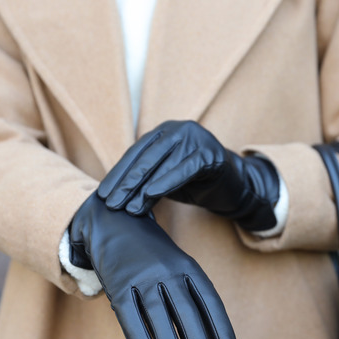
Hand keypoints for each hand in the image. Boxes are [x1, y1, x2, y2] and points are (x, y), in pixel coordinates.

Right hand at [69, 193, 238, 338]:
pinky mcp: (118, 284)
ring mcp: (143, 277)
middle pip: (188, 314)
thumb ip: (189, 299)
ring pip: (160, 317)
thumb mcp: (177, 269)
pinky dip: (140, 336)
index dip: (221, 330)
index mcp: (188, 268)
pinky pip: (130, 314)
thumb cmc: (152, 256)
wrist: (116, 220)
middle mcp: (168, 272)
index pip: (210, 302)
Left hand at [97, 120, 279, 231]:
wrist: (235, 189)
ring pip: (163, 163)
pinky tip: (151, 195)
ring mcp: (197, 138)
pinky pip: (184, 168)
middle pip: (146, 157)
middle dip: (126, 182)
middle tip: (111, 204)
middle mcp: (180, 129)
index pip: (136, 153)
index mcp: (165, 132)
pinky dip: (166, 182)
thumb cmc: (196, 184)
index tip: (103, 195)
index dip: (118, 174)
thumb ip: (144, 178)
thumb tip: (111, 194)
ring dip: (143, 188)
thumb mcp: (165, 178)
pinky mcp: (211, 153)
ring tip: (129, 209)